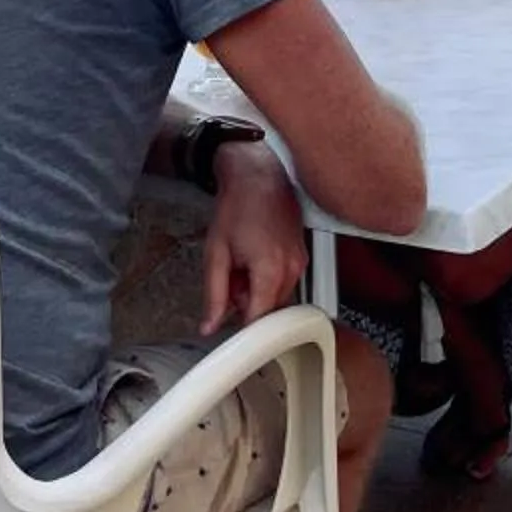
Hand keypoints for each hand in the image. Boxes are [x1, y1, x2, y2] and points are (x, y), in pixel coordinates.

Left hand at [201, 142, 306, 334]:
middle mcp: (291, 269)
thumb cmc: (238, 206)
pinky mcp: (301, 256)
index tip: (229, 337)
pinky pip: (284, 281)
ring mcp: (300, 262)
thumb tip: (209, 325)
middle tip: (230, 280)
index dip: (241, 330)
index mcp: (270, 271)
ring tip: (242, 263)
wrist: (258, 174)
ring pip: (276, 296)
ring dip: (256, 290)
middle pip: (268, 310)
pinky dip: (267, 278)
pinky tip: (254, 256)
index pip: (259, 320)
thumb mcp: (216, 253)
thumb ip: (214, 294)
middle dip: (246, 303)